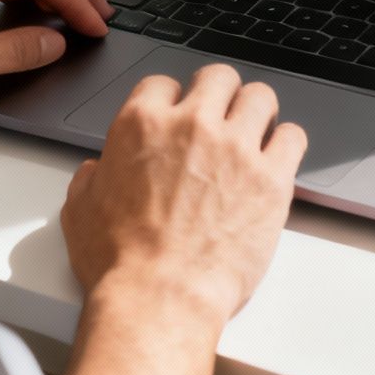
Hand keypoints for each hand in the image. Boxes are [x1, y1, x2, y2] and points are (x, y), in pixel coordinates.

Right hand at [60, 64, 306, 324]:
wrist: (160, 298)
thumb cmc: (119, 262)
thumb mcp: (80, 212)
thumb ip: (89, 180)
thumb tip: (95, 173)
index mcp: (141, 125)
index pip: (163, 84)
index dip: (170, 101)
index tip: (176, 118)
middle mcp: (191, 125)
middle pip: (219, 77)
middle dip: (219, 94)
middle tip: (221, 118)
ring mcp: (236, 148)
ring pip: (261, 97)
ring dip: (257, 112)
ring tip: (254, 134)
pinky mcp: (271, 178)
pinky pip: (293, 137)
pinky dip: (287, 144)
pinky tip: (278, 160)